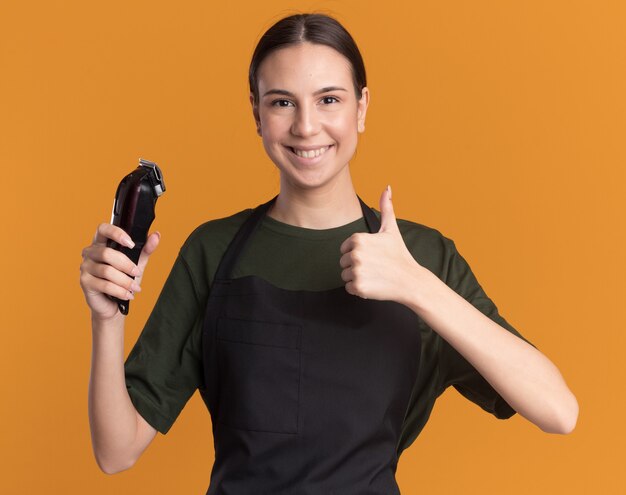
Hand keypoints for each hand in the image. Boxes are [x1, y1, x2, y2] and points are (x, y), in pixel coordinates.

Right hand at [79, 223, 160, 321]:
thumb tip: (156, 236)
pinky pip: (104, 285)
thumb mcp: (137, 263)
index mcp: (101, 243)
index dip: (116, 233)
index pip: (103, 229)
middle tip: (137, 273)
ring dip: (125, 281)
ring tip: (135, 288)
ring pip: (107, 271)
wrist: (113, 303)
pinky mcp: (85, 282)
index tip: (131, 244)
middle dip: (126, 265)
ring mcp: (85, 267)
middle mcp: (90, 252)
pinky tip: (128, 295)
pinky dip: (120, 291)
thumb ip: (145, 249)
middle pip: (106, 253)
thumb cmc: (122, 279)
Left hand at [339, 185, 420, 301]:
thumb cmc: (399, 255)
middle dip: (356, 266)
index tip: (372, 256)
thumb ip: (386, 207)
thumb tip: (387, 188)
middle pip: (343, 262)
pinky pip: (349, 288)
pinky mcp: (358, 287)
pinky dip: (359, 289)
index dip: (358, 253)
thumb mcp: (391, 230)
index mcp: (358, 239)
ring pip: (345, 275)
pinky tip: (373, 284)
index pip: (344, 249)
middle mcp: (355, 254)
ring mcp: (357, 271)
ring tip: (374, 275)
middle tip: (374, 266)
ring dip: (357, 277)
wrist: (410, 280)